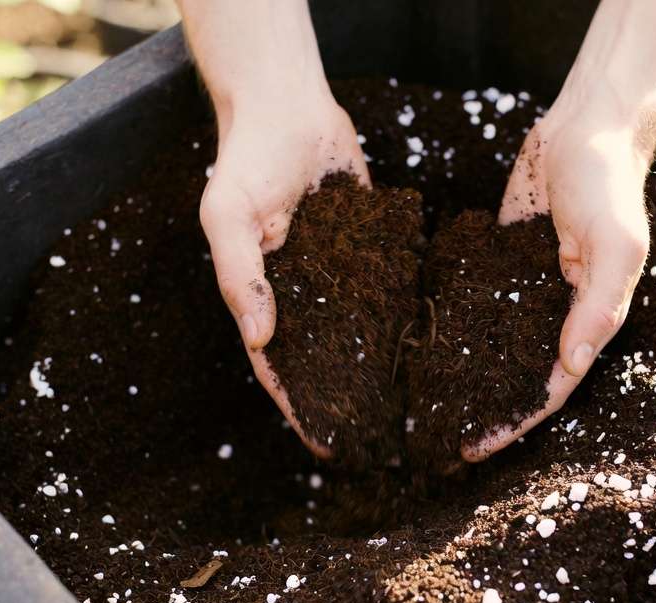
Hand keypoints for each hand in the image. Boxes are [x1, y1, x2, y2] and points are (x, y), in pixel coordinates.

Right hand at [199, 84, 368, 458]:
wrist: (285, 103)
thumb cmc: (247, 158)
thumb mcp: (227, 216)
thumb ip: (240, 276)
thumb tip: (258, 338)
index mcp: (260, 292)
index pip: (277, 363)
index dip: (298, 406)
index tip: (324, 446)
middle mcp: (298, 289)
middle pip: (320, 356)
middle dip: (341, 399)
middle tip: (374, 445)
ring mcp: (334, 269)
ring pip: (356, 329)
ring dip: (373, 367)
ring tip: (405, 412)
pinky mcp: (367, 243)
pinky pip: (384, 286)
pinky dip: (398, 315)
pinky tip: (427, 347)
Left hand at [463, 90, 652, 461]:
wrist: (588, 125)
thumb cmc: (610, 184)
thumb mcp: (616, 244)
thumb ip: (598, 303)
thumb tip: (572, 363)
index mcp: (590, 315)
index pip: (553, 384)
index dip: (519, 419)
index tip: (479, 447)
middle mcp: (558, 309)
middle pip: (520, 372)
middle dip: (489, 408)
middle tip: (444, 440)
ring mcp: (527, 284)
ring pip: (497, 342)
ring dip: (470, 374)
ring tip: (427, 405)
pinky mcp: (501, 255)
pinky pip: (477, 297)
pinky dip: (457, 322)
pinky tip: (422, 344)